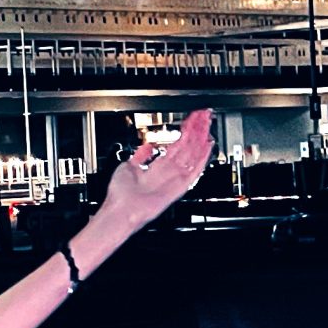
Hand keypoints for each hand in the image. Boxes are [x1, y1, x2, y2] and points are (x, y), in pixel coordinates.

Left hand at [100, 106, 215, 234]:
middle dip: (196, 131)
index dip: (185, 132)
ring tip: (207, 124)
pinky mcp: (179, 188)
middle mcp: (168, 172)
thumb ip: (140, 155)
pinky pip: (194, 171)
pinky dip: (202, 158)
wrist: (120, 210)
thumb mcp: (127, 166)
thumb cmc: (120, 194)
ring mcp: (175, 179)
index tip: (192, 120)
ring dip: (200, 138)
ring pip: (193, 155)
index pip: (176, 146)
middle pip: (187, 147)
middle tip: (204, 117)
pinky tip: (208, 146)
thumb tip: (146, 146)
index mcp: (157, 168)